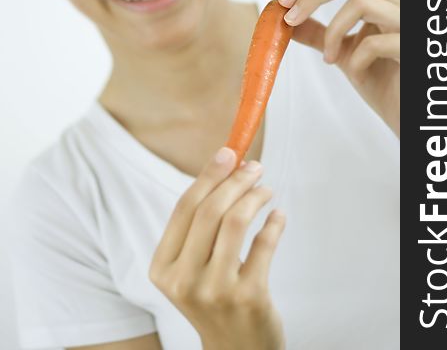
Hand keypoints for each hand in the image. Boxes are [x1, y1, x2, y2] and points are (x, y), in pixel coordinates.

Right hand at [148, 147, 285, 349]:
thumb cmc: (213, 296)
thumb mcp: (193, 266)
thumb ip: (201, 224)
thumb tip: (226, 166)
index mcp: (164, 267)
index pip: (185, 208)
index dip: (208, 175)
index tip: (228, 152)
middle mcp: (184, 280)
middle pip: (210, 211)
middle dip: (235, 180)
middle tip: (254, 166)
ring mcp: (215, 291)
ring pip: (235, 222)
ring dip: (255, 196)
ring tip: (266, 190)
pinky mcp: (248, 297)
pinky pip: (264, 244)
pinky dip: (274, 223)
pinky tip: (278, 216)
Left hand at [278, 0, 399, 136]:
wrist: (404, 111)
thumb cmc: (383, 81)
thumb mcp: (344, 53)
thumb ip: (320, 34)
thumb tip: (288, 20)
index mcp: (382, 1)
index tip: (284, 2)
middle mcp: (398, 4)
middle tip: (290, 18)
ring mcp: (408, 24)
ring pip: (361, 3)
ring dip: (333, 32)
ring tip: (328, 59)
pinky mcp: (411, 50)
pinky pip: (375, 43)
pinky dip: (356, 60)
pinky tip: (357, 74)